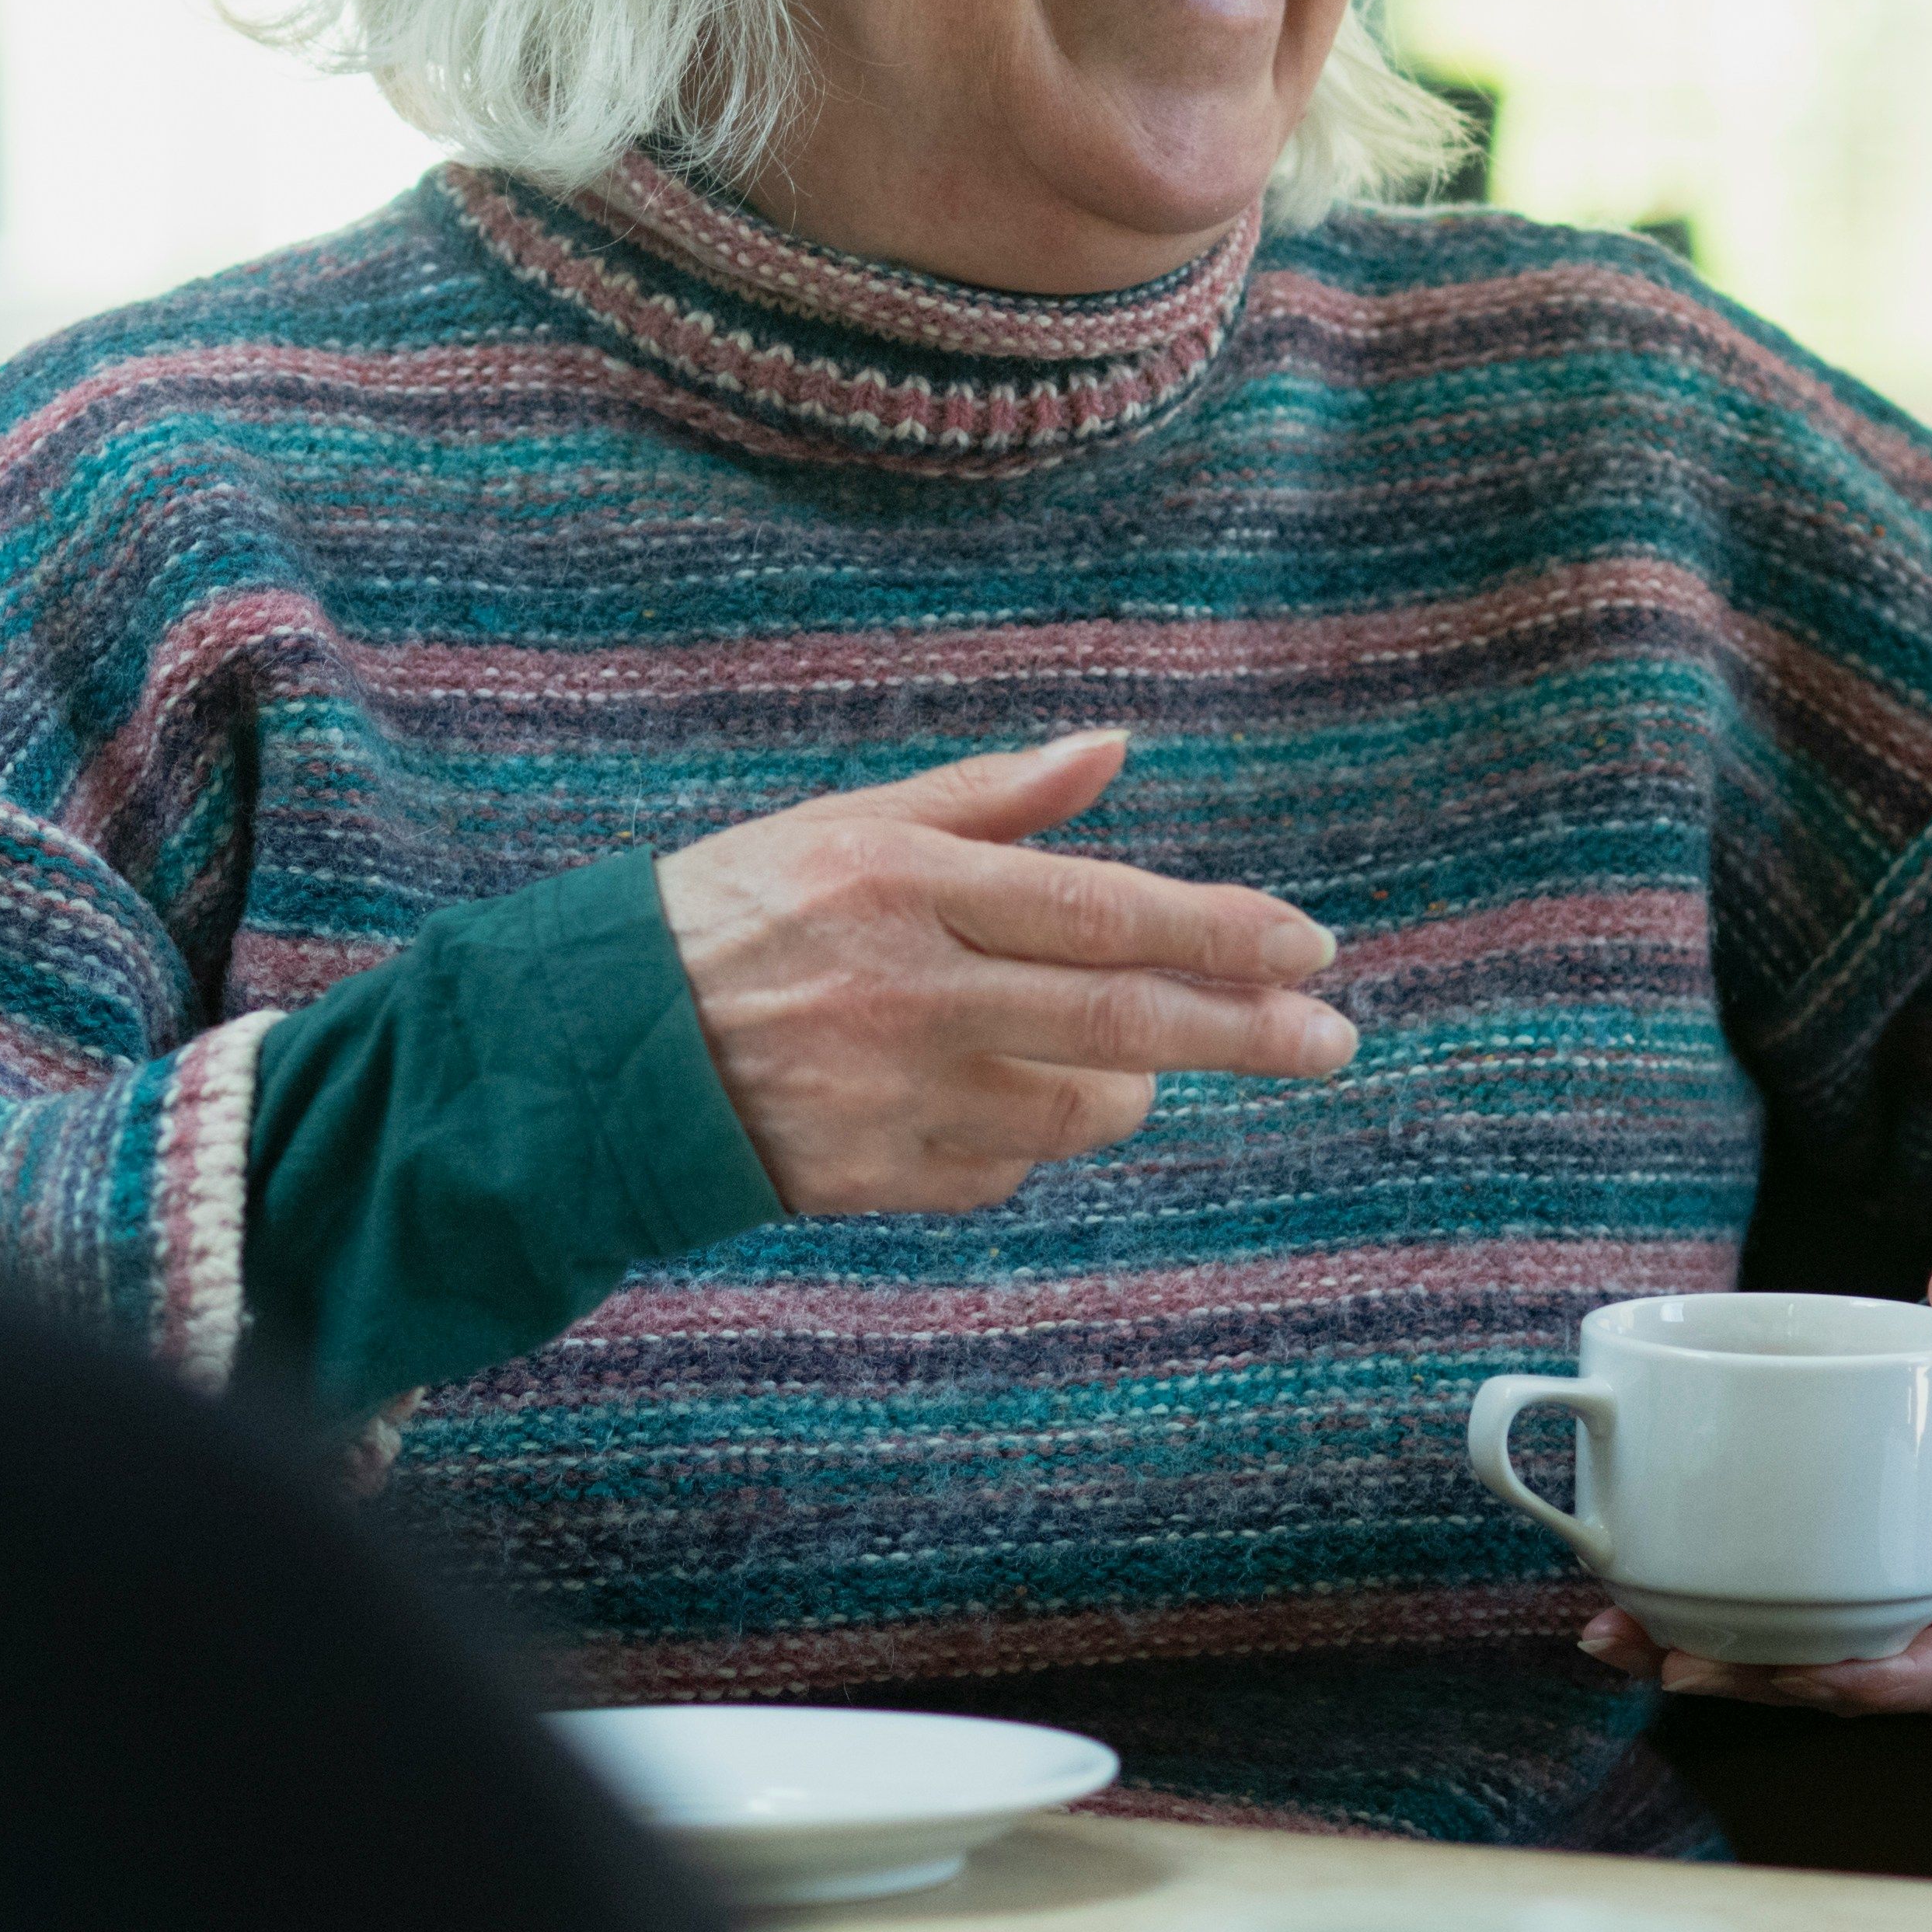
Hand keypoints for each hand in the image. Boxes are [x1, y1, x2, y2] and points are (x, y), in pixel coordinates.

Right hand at [654, 729, 1352, 1216]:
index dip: (1218, 930)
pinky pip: (1005, 1168)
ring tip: (1128, 1057)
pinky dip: (1026, 1136)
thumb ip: (990, 798)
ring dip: (1132, 1084)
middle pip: (1120, 1017)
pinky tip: (988, 1097)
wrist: (598, 1052)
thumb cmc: (734, 913)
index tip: (1311, 946)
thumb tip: (1112, 752)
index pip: (1101, 909)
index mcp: (904, 884)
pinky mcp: (878, 1179)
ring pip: (1078, 1108)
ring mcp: (895, 1096)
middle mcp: (909, 991)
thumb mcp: (848, 825)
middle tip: (1334, 1039)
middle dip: (1246, 1031)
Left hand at [1580, 1247, 1931, 1716]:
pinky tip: (1635, 1615)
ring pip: (1821, 1667)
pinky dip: (1719, 1628)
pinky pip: (1796, 1629)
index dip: (1889, 1685)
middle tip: (1680, 1663)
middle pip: (1874, 1684)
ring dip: (1724, 1668)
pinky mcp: (1863, 1594)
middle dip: (1773, 1685)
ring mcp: (1918, 1615)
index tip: (1808, 1675)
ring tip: (1626, 1641)